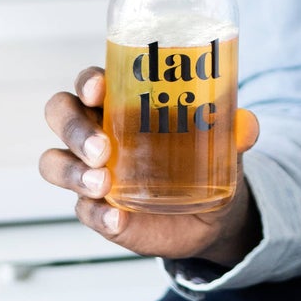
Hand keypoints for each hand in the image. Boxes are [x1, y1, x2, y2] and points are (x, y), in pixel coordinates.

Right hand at [40, 67, 260, 267]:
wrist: (214, 212)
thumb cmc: (208, 156)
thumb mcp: (225, 141)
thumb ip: (236, 130)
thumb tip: (246, 127)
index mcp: (122, 100)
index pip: (91, 81)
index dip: (87, 81)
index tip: (98, 88)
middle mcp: (97, 130)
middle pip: (60, 114)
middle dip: (73, 128)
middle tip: (101, 147)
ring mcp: (91, 170)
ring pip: (54, 162)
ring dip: (72, 172)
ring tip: (102, 183)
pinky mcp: (97, 208)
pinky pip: (82, 209)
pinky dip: (96, 214)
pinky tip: (115, 218)